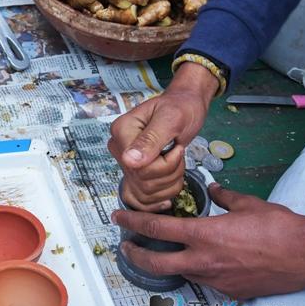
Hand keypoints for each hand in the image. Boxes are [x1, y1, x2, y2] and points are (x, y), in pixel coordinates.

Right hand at [108, 62, 218, 211]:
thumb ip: (151, 140)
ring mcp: (125, 162)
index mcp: (121, 131)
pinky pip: (145, 198)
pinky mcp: (133, 173)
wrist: (185, 107)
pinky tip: (172, 176)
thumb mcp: (170, 119)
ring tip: (176, 159)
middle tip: (178, 152)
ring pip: (147, 192)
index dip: (165, 163)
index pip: (139, 167)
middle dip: (170, 171)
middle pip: (143, 181)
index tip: (176, 146)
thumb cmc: (180, 108)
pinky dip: (165, 191)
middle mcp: (118, 148)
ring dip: (171, 180)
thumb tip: (130, 162)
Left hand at [111, 183, 304, 298]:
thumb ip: (224, 197)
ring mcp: (216, 278)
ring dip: (168, 262)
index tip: (118, 217)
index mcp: (204, 233)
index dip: (132, 221)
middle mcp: (204, 259)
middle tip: (125, 246)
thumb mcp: (247, 204)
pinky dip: (195, 271)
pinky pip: (204, 281)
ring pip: (180, 272)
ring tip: (162, 252)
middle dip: (135, 253)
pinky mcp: (230, 291)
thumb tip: (215, 190)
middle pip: (156, 260)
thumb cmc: (280, 230)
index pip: (156, 227)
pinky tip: (199, 262)